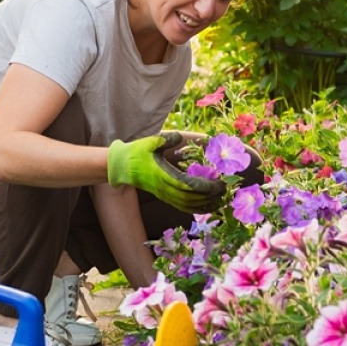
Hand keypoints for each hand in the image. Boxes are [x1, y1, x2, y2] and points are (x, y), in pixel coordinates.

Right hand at [107, 132, 224, 212]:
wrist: (120, 167)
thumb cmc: (136, 153)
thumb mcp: (150, 142)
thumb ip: (165, 140)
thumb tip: (179, 137)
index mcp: (163, 175)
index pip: (189, 185)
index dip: (206, 187)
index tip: (219, 183)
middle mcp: (164, 188)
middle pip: (191, 198)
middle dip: (210, 197)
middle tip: (225, 192)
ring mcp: (163, 194)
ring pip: (187, 205)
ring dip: (204, 205)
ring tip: (220, 203)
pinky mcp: (163, 196)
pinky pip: (181, 206)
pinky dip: (195, 208)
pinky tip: (205, 207)